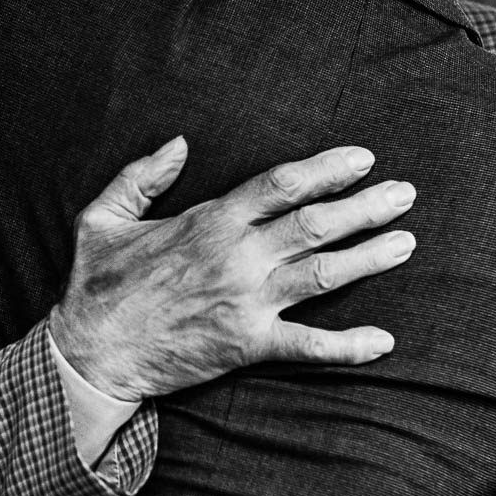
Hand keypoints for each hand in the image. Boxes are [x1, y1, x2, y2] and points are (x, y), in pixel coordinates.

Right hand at [50, 136, 416, 400]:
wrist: (90, 353)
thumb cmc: (96, 284)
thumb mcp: (103, 217)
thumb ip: (142, 176)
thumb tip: (177, 143)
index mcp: (208, 221)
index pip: (281, 185)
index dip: (326, 168)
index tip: (362, 159)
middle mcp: (236, 258)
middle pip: (316, 224)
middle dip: (366, 206)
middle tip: (405, 195)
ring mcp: (246, 303)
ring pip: (322, 274)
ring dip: (369, 258)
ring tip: (406, 243)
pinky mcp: (247, 346)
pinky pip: (308, 346)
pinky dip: (348, 345)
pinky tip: (383, 340)